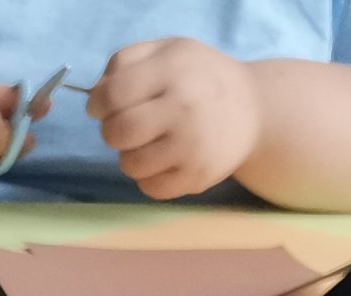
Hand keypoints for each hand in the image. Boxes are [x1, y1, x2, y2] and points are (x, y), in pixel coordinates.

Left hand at [89, 38, 262, 199]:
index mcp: (173, 70)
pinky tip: (166, 160)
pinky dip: (150, 177)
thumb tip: (95, 96)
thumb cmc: (199, 78)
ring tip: (152, 142)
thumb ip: (125, 62)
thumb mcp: (167, 51)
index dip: (98, 104)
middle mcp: (184, 107)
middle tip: (127, 127)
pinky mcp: (198, 176)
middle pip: (116, 133)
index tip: (101, 107)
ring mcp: (192, 145)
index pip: (113, 95)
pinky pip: (149, 188)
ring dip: (131, 156)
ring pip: (129, 165)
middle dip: (112, 132)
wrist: (254, 109)